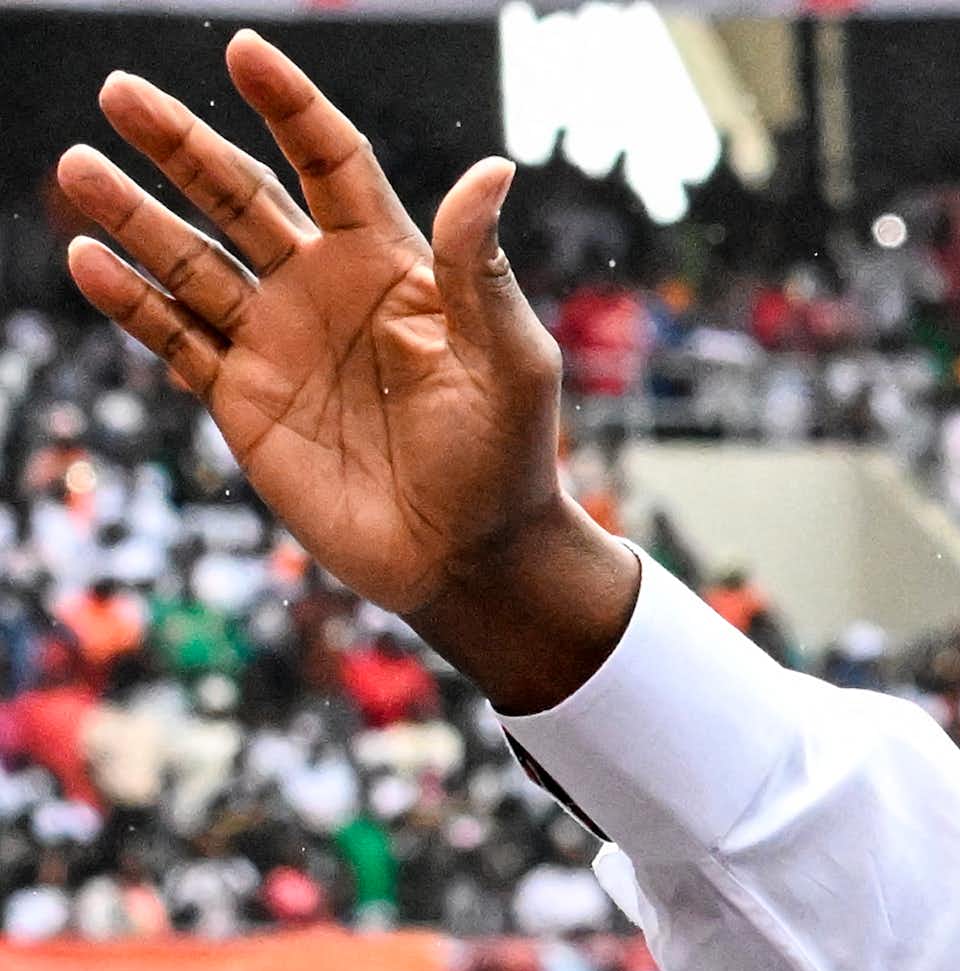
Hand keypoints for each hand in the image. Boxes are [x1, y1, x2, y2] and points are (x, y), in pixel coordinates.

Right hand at [59, 32, 633, 703]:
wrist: (472, 558)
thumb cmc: (508, 459)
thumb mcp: (510, 361)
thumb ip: (482, 268)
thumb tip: (495, 170)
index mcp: (390, 263)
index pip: (331, 162)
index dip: (290, 108)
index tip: (244, 52)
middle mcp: (323, 289)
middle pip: (240, 195)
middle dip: (181, 145)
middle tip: (119, 93)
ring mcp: (278, 342)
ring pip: (192, 260)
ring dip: (136, 216)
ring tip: (78, 168)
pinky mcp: (244, 401)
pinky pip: (176, 339)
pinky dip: (133, 303)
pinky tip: (91, 263)